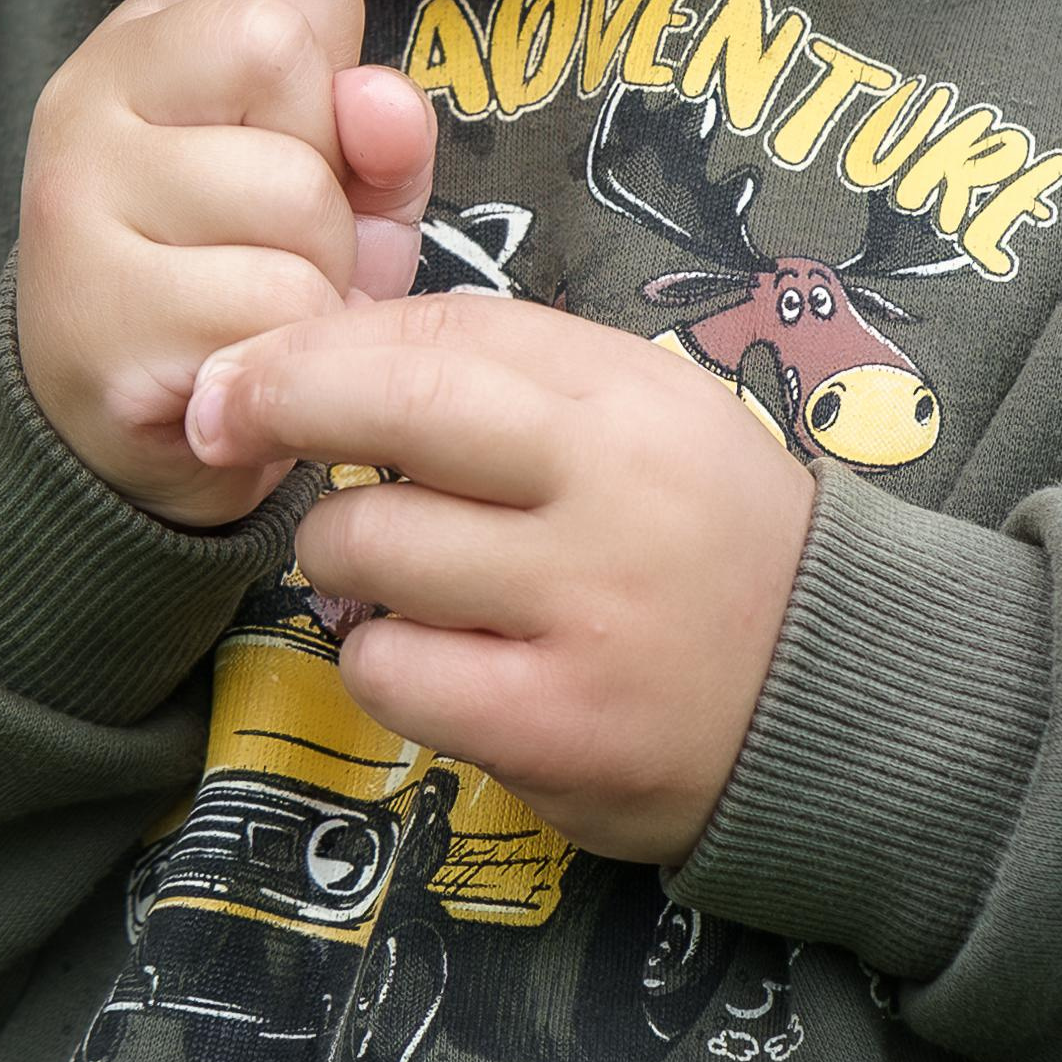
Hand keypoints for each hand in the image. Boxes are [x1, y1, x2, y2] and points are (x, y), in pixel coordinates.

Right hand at [15, 0, 435, 527]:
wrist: (138, 442)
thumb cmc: (244, 280)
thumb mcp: (335, 177)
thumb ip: (376, 118)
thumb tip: (381, 101)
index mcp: (142, 40)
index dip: (333, 58)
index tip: (288, 132)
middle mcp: (85, 102)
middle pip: (284, 60)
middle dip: (330, 169)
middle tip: (276, 239)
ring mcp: (75, 209)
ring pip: (293, 195)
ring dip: (321, 271)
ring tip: (261, 306)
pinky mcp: (101, 321)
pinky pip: (279, 305)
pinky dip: (298, 345)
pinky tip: (245, 362)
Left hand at [184, 293, 817, 863]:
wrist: (837, 690)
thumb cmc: (705, 533)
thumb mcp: (639, 412)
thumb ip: (503, 374)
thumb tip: (318, 347)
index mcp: (625, 396)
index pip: (436, 335)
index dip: (313, 343)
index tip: (241, 362)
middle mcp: (606, 491)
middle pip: (390, 413)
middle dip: (280, 406)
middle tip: (224, 423)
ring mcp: (580, 612)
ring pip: (366, 550)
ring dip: (340, 558)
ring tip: (392, 572)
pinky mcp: (551, 726)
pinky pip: (388, 671)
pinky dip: (379, 659)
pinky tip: (430, 656)